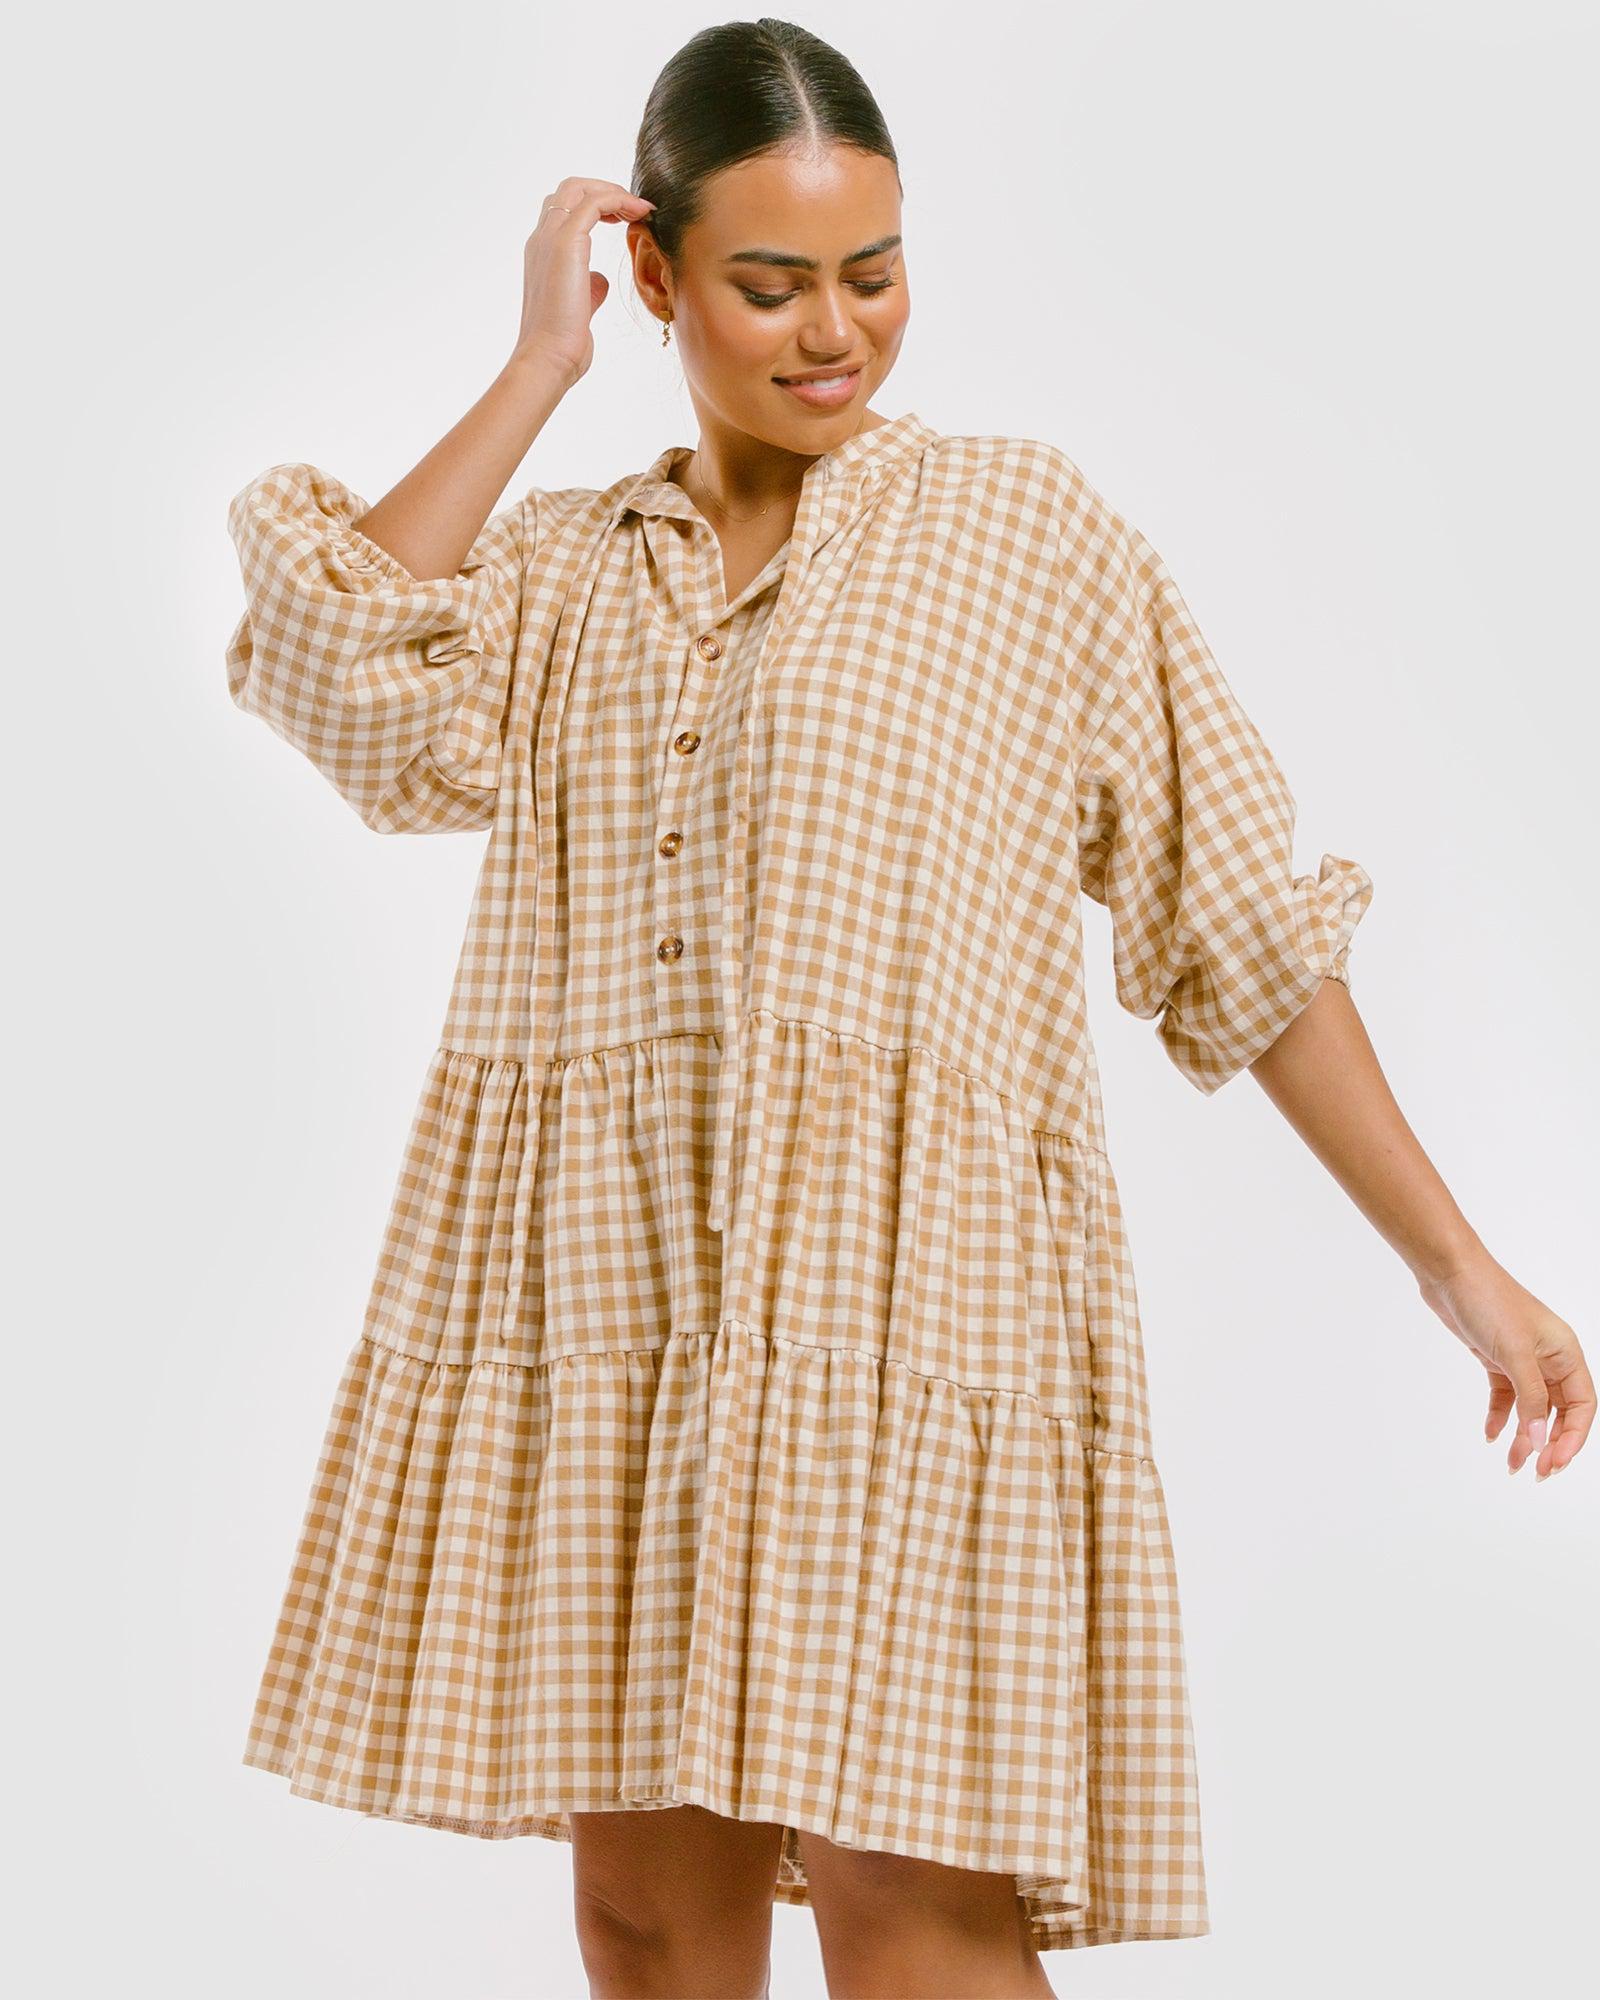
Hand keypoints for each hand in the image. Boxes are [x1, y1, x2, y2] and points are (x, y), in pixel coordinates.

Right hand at [511, 177, 655, 389]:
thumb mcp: (581, 307)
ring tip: (640, 208)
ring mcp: (551, 238)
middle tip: (632, 209)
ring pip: (578, 188)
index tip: (621, 220)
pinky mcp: (566, 242)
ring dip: (613, 192)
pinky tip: (640, 213)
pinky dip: (619, 200)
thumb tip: (599, 281)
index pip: (563, 211)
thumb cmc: (563, 342)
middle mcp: (542, 239)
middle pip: (569, 189)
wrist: (548, 358)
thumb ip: (588, 288)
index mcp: (542, 253)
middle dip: (604, 190)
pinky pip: (594, 203)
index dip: (594, 206)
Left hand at [1417, 1245, 1591, 1477]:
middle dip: (1550, 1443)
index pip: (1582, 1406)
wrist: (1449, 1273)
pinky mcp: (1496, 1359)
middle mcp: (1549, 1358)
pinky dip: (1499, 1417)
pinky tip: (1490, 1436)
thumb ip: (1530, 1397)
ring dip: (1524, 1437)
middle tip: (1537, 1472)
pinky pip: (1505, 1396)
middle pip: (1559, 1412)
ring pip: (1531, 1409)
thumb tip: (1539, 1438)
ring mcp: (1522, 1359)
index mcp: (1566, 1353)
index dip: (1573, 1437)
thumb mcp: (1514, 1352)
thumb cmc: (1489, 1301)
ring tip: (1511, 1464)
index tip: (1554, 1462)